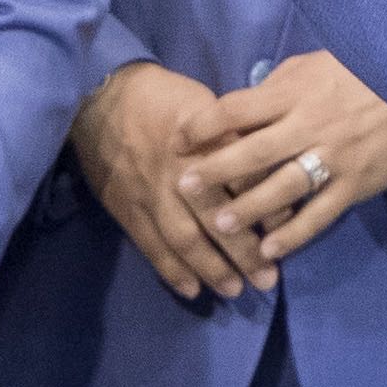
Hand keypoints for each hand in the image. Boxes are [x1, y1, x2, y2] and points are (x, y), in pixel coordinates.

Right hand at [70, 61, 253, 303]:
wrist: (100, 96)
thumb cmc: (161, 97)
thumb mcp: (204, 103)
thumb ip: (231, 138)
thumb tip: (265, 166)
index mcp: (204, 144)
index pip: (243, 182)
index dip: (266, 209)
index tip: (286, 233)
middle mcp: (180, 173)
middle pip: (216, 218)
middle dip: (243, 252)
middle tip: (268, 279)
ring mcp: (151, 194)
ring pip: (184, 238)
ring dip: (211, 268)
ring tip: (234, 290)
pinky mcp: (127, 208)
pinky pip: (151, 245)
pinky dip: (171, 270)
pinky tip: (192, 289)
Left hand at [176, 51, 386, 281]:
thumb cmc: (358, 73)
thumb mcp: (312, 65)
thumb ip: (276, 86)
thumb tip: (240, 106)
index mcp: (293, 94)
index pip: (237, 109)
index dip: (203, 125)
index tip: (178, 140)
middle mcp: (309, 126)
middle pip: (253, 151)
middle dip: (215, 171)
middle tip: (184, 188)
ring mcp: (333, 158)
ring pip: (283, 187)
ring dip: (249, 209)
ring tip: (220, 225)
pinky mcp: (355, 184)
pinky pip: (320, 213)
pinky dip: (295, 234)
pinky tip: (270, 250)